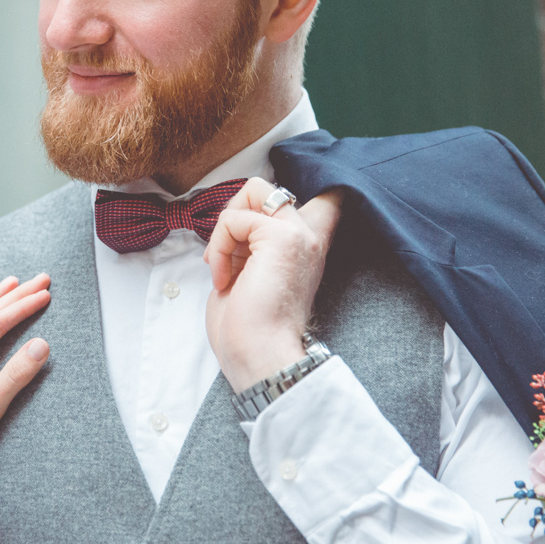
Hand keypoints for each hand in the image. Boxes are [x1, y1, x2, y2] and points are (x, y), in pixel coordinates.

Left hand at [203, 179, 341, 393]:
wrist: (259, 356)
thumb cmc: (249, 328)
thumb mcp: (253, 273)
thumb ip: (254, 243)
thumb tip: (237, 219)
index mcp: (307, 246)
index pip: (325, 197)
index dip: (280, 197)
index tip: (261, 220)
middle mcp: (309, 236)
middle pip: (264, 187)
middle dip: (232, 212)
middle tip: (227, 253)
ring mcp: (298, 234)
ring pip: (252, 190)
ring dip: (224, 229)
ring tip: (224, 267)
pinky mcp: (280, 237)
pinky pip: (234, 218)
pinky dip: (218, 246)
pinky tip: (224, 277)